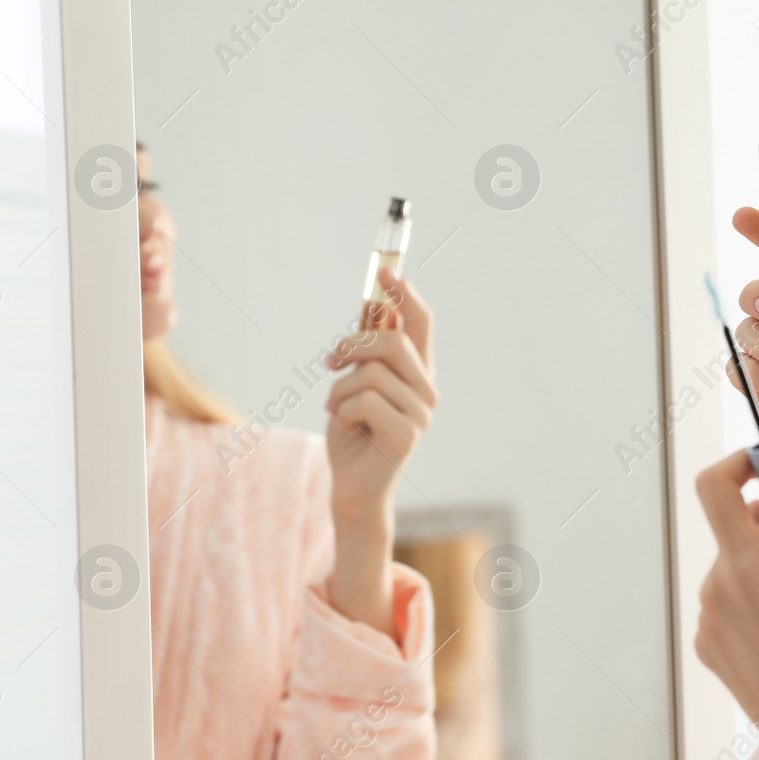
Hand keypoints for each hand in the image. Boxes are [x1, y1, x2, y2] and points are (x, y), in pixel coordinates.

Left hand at [322, 268, 436, 635]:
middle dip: (353, 345)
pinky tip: (346, 427)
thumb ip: (367, 351)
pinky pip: (364, 400)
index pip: (421, 322)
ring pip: (371, 371)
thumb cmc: (353, 435)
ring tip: (337, 408)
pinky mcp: (406, 435)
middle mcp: (427, 390)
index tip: (384, 270)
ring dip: (340, 388)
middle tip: (331, 361)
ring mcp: (421, 414)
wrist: (351, 489)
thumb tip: (372, 304)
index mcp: (418, 373)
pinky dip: (342, 410)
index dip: (404, 292)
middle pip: (392, 340)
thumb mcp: (355, 383)